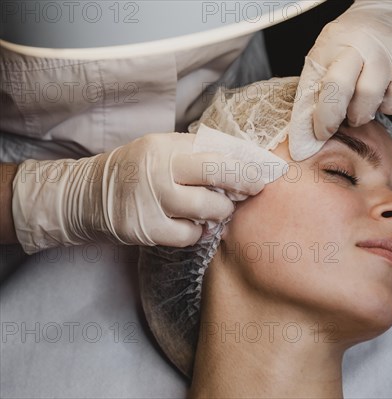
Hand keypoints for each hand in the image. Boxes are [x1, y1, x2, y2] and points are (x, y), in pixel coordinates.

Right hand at [12, 133, 267, 253]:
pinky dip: (198, 232)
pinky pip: (190, 235)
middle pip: (217, 175)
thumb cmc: (137, 171)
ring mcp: (151, 201)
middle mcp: (158, 170)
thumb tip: (245, 161)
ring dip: (220, 211)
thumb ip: (197, 155)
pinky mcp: (146, 229)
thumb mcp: (162, 151)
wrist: (87, 195)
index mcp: (165, 146)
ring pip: (208, 208)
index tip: (265, 173)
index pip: (217, 153)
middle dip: (243, 184)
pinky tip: (192, 225)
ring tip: (215, 208)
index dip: (246, 165)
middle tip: (252, 191)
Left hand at [289, 0, 391, 160]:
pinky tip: (382, 95)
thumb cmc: (355, 39)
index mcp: (335, 41)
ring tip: (360, 105)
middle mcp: (363, 43)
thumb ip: (314, 87)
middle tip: (336, 123)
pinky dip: (388, 106)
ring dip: (363, 113)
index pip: (323, 84)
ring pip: (373, 99)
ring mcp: (390, 52)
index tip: (319, 132)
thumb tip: (305, 129)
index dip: (321, 116)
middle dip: (337, 116)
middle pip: (346, 89)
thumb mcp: (328, 53)